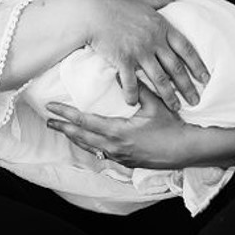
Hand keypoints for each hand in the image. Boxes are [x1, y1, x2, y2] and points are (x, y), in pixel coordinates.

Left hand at [46, 85, 207, 169]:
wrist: (186, 151)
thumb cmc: (172, 127)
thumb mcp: (155, 105)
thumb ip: (137, 88)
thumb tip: (122, 72)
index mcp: (117, 132)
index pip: (84, 122)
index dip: (66, 114)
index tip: (51, 107)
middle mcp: (114, 147)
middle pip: (80, 137)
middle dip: (63, 128)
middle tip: (48, 120)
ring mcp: (119, 157)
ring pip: (89, 147)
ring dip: (74, 138)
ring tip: (62, 129)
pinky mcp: (125, 162)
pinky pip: (100, 153)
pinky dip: (89, 145)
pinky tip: (85, 141)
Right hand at [85, 0, 208, 109]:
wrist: (91, 12)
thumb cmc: (114, 5)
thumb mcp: (141, 0)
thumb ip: (159, 2)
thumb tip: (173, 0)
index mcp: (161, 27)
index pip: (186, 49)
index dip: (198, 65)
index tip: (206, 79)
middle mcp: (154, 41)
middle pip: (176, 68)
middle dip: (188, 87)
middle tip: (196, 101)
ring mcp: (139, 51)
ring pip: (159, 79)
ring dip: (168, 96)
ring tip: (174, 108)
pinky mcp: (123, 60)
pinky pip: (131, 82)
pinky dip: (133, 94)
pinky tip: (133, 103)